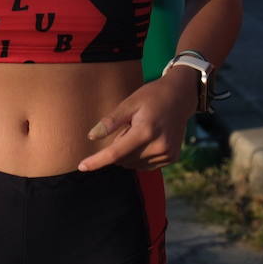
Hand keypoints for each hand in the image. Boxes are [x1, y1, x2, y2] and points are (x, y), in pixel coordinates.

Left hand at [77, 70, 195, 172]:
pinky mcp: (172, 158)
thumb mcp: (130, 103)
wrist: (181, 97)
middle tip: (128, 127)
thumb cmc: (152, 96)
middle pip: (123, 159)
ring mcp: (167, 154)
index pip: (115, 153)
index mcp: (145, 131)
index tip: (81, 167)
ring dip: (129, 152)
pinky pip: (146, 165)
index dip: (97, 161)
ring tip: (140, 131)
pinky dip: (140, 156)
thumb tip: (91, 136)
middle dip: (118, 147)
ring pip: (134, 164)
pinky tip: (148, 139)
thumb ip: (111, 121)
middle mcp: (158, 146)